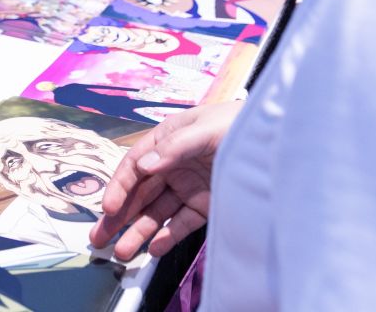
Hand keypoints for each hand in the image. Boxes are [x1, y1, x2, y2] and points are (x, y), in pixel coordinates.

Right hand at [88, 101, 242, 259]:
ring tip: (122, 252)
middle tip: (99, 237)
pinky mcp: (205, 204)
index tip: (110, 208)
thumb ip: (175, 148)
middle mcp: (173, 164)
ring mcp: (188, 186)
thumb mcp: (205, 128)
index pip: (135, 164)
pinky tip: (154, 248)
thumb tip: (145, 166)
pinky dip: (167, 236)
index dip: (119, 186)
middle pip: (140, 193)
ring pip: (156, 212)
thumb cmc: (239, 123)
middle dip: (118, 216)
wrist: (276, 139)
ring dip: (138, 231)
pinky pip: (181, 223)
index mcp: (168, 139)